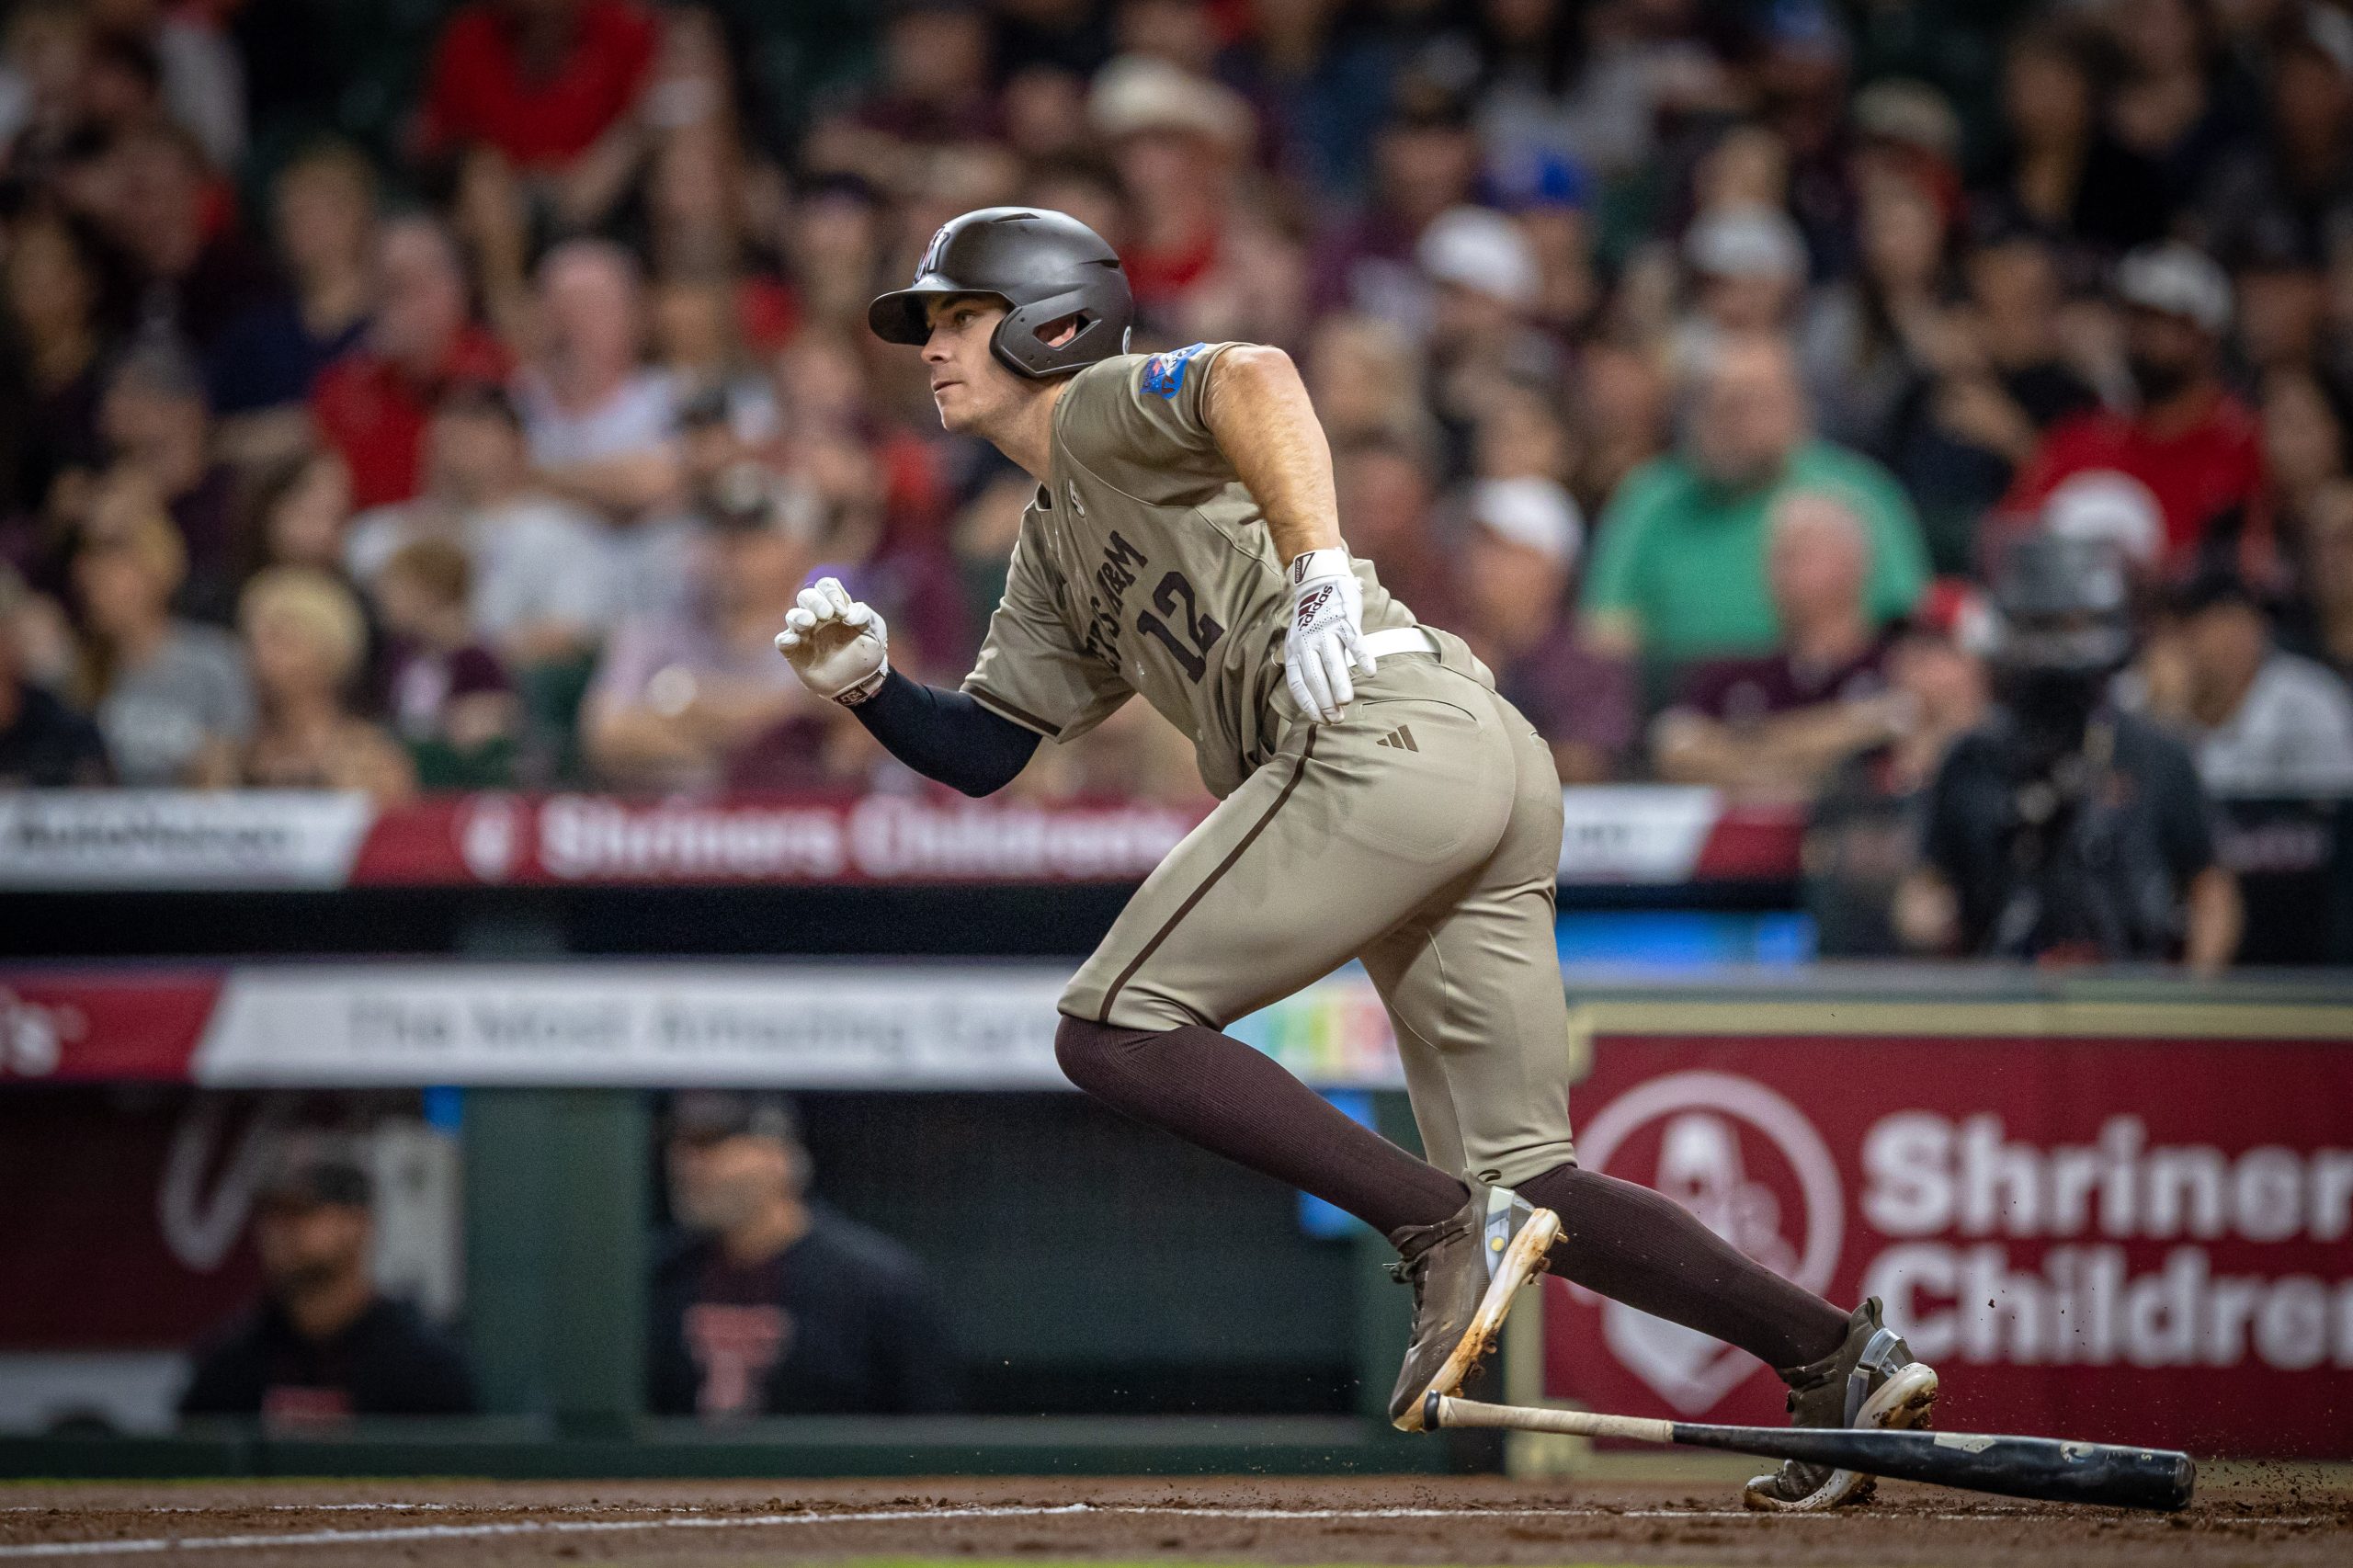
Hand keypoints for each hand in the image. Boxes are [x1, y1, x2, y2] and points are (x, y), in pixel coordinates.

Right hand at [775, 577, 889, 703]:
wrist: (860, 684)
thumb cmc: (868, 655)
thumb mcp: (876, 633)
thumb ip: (866, 615)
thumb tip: (848, 613)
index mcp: (836, 608)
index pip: (826, 586)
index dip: (831, 592)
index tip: (843, 611)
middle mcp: (818, 618)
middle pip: (806, 596)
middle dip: (816, 601)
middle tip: (827, 615)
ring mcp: (805, 634)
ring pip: (792, 615)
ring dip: (799, 615)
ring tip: (810, 622)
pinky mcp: (796, 653)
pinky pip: (782, 641)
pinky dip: (785, 638)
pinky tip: (794, 640)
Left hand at [1284, 548, 1375, 722]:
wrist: (1319, 582)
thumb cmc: (1312, 620)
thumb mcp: (1298, 642)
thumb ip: (1304, 666)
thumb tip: (1315, 698)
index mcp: (1294, 651)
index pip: (1298, 683)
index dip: (1308, 703)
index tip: (1319, 720)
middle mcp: (1307, 643)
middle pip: (1315, 677)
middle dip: (1325, 701)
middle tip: (1337, 718)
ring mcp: (1326, 631)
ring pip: (1333, 662)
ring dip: (1339, 684)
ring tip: (1346, 702)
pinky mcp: (1344, 620)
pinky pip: (1354, 641)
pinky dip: (1362, 656)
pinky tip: (1370, 672)